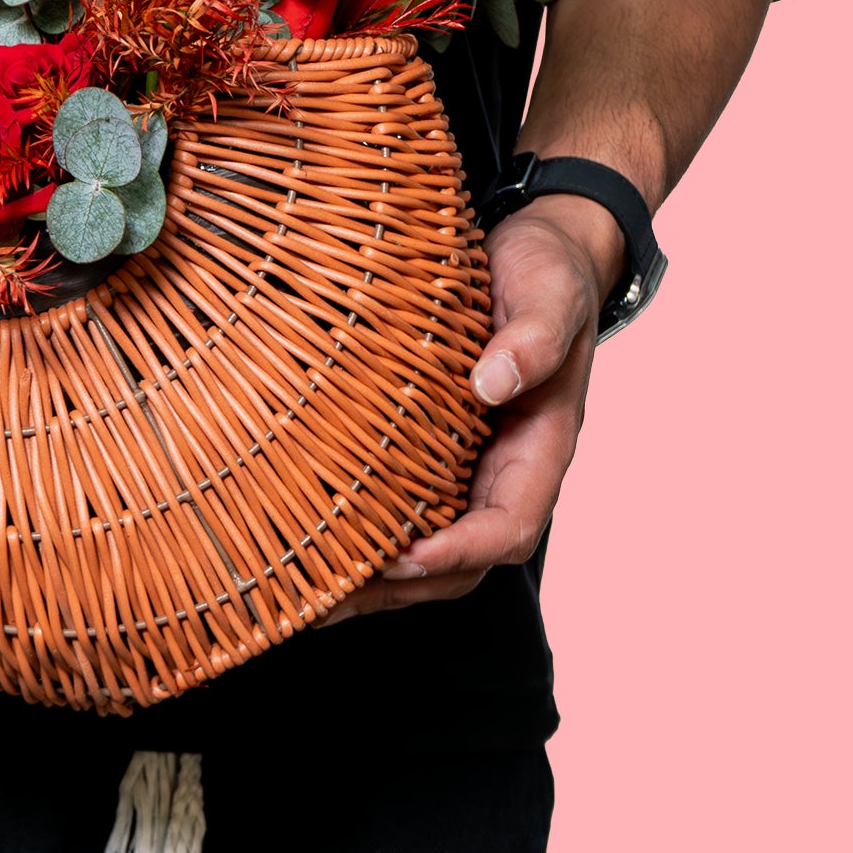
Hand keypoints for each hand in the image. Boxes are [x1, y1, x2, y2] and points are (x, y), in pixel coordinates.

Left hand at [319, 190, 624, 620]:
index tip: (403, 558)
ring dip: (372, 578)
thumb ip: (532, 338)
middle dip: (399, 588)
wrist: (535, 252)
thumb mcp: (548, 293)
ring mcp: (467, 464)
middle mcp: (504, 470)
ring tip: (303, 592)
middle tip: (327, 600)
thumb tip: (493, 382)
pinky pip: (401, 505)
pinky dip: (361, 533)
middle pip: (460, 561)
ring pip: (426, 548)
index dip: (458, 551)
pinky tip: (307, 537)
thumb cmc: (545, 273)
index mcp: (541, 447)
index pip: (507, 527)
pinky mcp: (430, 447)